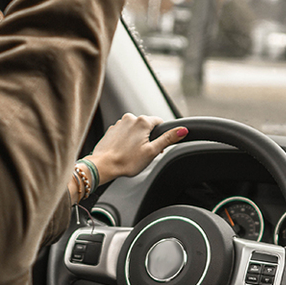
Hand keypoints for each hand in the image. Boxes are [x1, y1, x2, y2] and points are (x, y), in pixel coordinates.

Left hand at [69, 114, 187, 203]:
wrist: (102, 166)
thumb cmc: (127, 161)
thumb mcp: (152, 151)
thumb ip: (168, 139)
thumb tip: (183, 130)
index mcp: (142, 121)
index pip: (159, 122)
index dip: (161, 136)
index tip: (156, 147)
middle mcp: (130, 118)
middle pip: (147, 126)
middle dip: (148, 138)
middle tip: (144, 153)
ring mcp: (119, 123)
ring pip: (135, 130)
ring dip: (137, 139)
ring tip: (132, 154)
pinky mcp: (112, 130)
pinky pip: (124, 133)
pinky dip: (126, 141)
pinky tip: (124, 152)